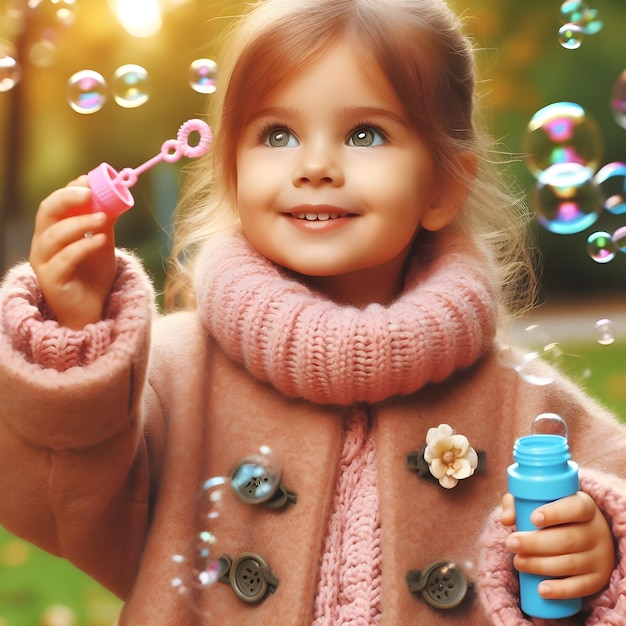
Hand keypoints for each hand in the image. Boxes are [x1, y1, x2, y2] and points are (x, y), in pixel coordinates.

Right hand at [29, 176, 116, 328]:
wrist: (93, 310)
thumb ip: (103, 223)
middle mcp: (43, 244)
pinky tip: (101, 240)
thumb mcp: (102, 244)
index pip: (54, 204)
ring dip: (79, 223)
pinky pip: (65, 259)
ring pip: (54, 235)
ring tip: (103, 218)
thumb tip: (114, 197)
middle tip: (89, 193)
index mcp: (52, 231)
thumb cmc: (94, 276)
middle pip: (46, 213)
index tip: (89, 180)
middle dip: (67, 199)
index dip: (69, 189)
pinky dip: (83, 246)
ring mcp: (44, 263)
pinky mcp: (51, 280)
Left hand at [501, 491, 614, 599]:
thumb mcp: (541, 503)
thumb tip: (506, 519)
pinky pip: (580, 587)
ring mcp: (599, 557)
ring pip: (570, 564)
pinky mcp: (597, 579)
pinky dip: (560, 590)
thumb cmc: (555, 515)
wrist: (587, 534)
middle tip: (510, 543)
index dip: (555, 513)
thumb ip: (518, 504)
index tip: (532, 518)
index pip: (576, 508)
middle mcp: (596, 532)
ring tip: (517, 562)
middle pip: (568, 539)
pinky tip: (541, 590)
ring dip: (540, 565)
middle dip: (535, 543)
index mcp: (585, 507)